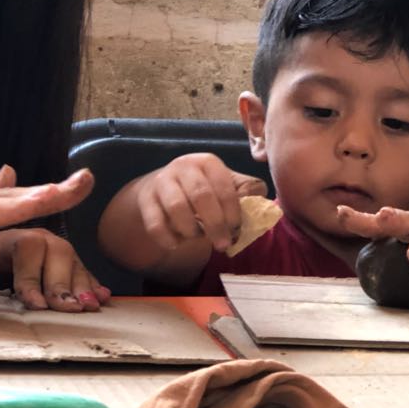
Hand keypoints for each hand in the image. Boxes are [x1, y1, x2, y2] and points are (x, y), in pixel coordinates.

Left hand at [0, 227, 110, 312]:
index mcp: (12, 237)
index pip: (27, 250)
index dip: (32, 278)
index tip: (36, 304)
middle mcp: (40, 238)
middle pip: (58, 254)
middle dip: (63, 284)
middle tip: (68, 309)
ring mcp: (57, 250)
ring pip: (75, 263)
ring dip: (84, 286)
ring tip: (89, 306)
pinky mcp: (70, 264)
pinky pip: (85, 272)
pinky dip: (93, 286)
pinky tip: (102, 298)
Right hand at [132, 153, 268, 253]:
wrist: (161, 189)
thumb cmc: (202, 190)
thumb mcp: (225, 185)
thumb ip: (246, 193)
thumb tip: (263, 207)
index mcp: (208, 162)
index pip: (224, 187)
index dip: (233, 212)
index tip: (236, 230)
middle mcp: (183, 167)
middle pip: (201, 196)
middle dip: (215, 225)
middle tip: (223, 245)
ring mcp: (162, 181)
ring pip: (176, 208)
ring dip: (191, 230)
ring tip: (198, 238)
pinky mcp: (145, 200)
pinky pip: (155, 223)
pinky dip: (168, 238)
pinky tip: (177, 243)